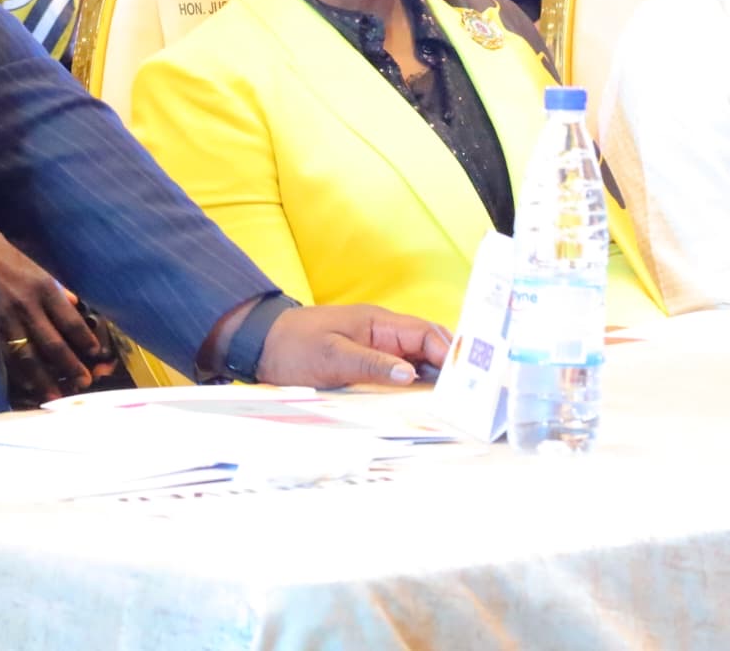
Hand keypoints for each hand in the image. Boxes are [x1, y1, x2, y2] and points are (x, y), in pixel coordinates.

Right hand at [0, 230, 110, 403]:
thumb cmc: (1, 254)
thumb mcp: (33, 264)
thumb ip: (55, 286)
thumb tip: (76, 303)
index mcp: (44, 287)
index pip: (71, 320)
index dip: (84, 340)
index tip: (94, 354)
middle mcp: (27, 304)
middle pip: (53, 343)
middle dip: (70, 366)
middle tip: (84, 383)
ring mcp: (5, 318)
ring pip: (28, 356)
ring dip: (44, 379)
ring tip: (56, 397)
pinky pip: (3, 356)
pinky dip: (15, 374)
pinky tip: (23, 387)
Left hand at [254, 303, 450, 388]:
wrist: (261, 344)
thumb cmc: (294, 346)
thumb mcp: (331, 356)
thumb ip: (371, 364)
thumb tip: (411, 374)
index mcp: (380, 323)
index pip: (427, 334)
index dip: (450, 354)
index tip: (467, 380)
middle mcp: (384, 334)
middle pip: (429, 348)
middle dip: (450, 369)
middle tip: (468, 399)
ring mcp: (377, 349)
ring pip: (418, 362)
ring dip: (434, 381)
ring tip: (454, 407)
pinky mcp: (368, 364)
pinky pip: (400, 374)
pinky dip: (414, 388)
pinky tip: (423, 406)